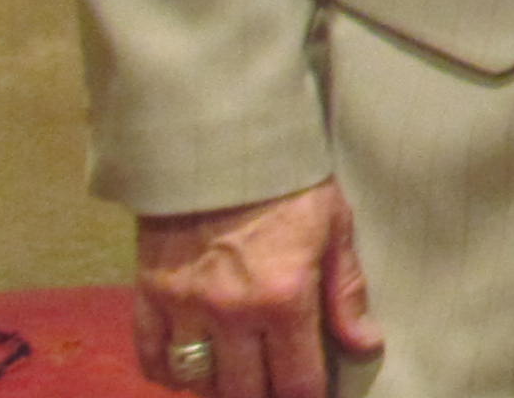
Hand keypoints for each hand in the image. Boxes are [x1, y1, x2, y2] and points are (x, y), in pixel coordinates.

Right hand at [134, 178, 381, 397]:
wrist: (220, 141)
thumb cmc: (288, 181)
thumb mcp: (333, 227)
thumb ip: (346, 291)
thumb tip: (365, 346)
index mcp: (284, 298)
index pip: (295, 383)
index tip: (312, 393)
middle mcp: (230, 312)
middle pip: (243, 394)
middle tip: (276, 386)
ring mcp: (184, 306)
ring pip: (196, 383)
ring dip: (218, 389)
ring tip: (238, 379)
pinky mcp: (148, 294)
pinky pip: (151, 357)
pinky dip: (169, 373)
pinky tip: (190, 368)